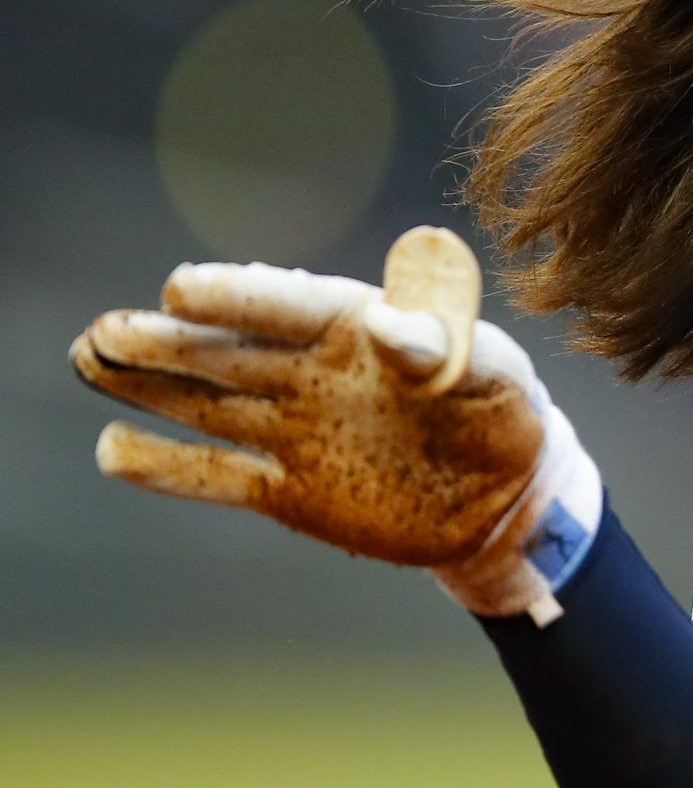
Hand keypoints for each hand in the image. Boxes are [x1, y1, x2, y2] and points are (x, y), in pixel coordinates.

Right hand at [71, 232, 602, 622]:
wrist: (508, 499)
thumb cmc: (505, 416)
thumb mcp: (494, 375)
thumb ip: (441, 345)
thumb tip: (385, 321)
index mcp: (363, 332)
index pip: (292, 305)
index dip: (240, 297)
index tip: (181, 288)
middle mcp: (315, 375)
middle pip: (231, 352)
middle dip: (168, 341)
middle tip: (107, 331)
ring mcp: (297, 431)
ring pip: (211, 404)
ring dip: (152, 386)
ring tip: (90, 359)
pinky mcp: (291, 490)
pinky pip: (221, 476)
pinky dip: (170, 467)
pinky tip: (115, 448)